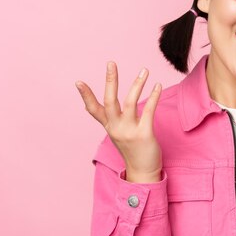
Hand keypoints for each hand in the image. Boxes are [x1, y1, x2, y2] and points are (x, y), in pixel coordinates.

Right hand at [75, 61, 162, 181]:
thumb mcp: (118, 133)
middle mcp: (116, 128)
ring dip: (137, 84)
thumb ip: (113, 119)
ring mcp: (129, 131)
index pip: (93, 109)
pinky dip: (154, 96)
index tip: (78, 82)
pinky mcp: (144, 134)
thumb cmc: (132, 149)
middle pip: (110, 101)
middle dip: (110, 81)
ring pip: (130, 102)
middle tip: (111, 63)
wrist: (143, 172)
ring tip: (144, 70)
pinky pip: (148, 111)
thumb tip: (109, 103)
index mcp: (109, 126)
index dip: (85, 96)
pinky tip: (158, 85)